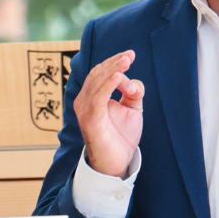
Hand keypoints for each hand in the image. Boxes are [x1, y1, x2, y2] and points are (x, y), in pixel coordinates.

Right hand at [74, 50, 144, 176]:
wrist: (116, 162)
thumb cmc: (121, 136)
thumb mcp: (132, 109)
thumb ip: (133, 92)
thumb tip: (133, 81)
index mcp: (92, 96)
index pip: (101, 72)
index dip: (115, 62)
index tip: (130, 55)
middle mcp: (85, 100)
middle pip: (98, 74)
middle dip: (114, 62)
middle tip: (130, 55)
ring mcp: (85, 110)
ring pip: (97, 83)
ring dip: (113, 70)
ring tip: (126, 61)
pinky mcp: (90, 120)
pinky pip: (98, 98)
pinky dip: (107, 85)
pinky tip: (118, 76)